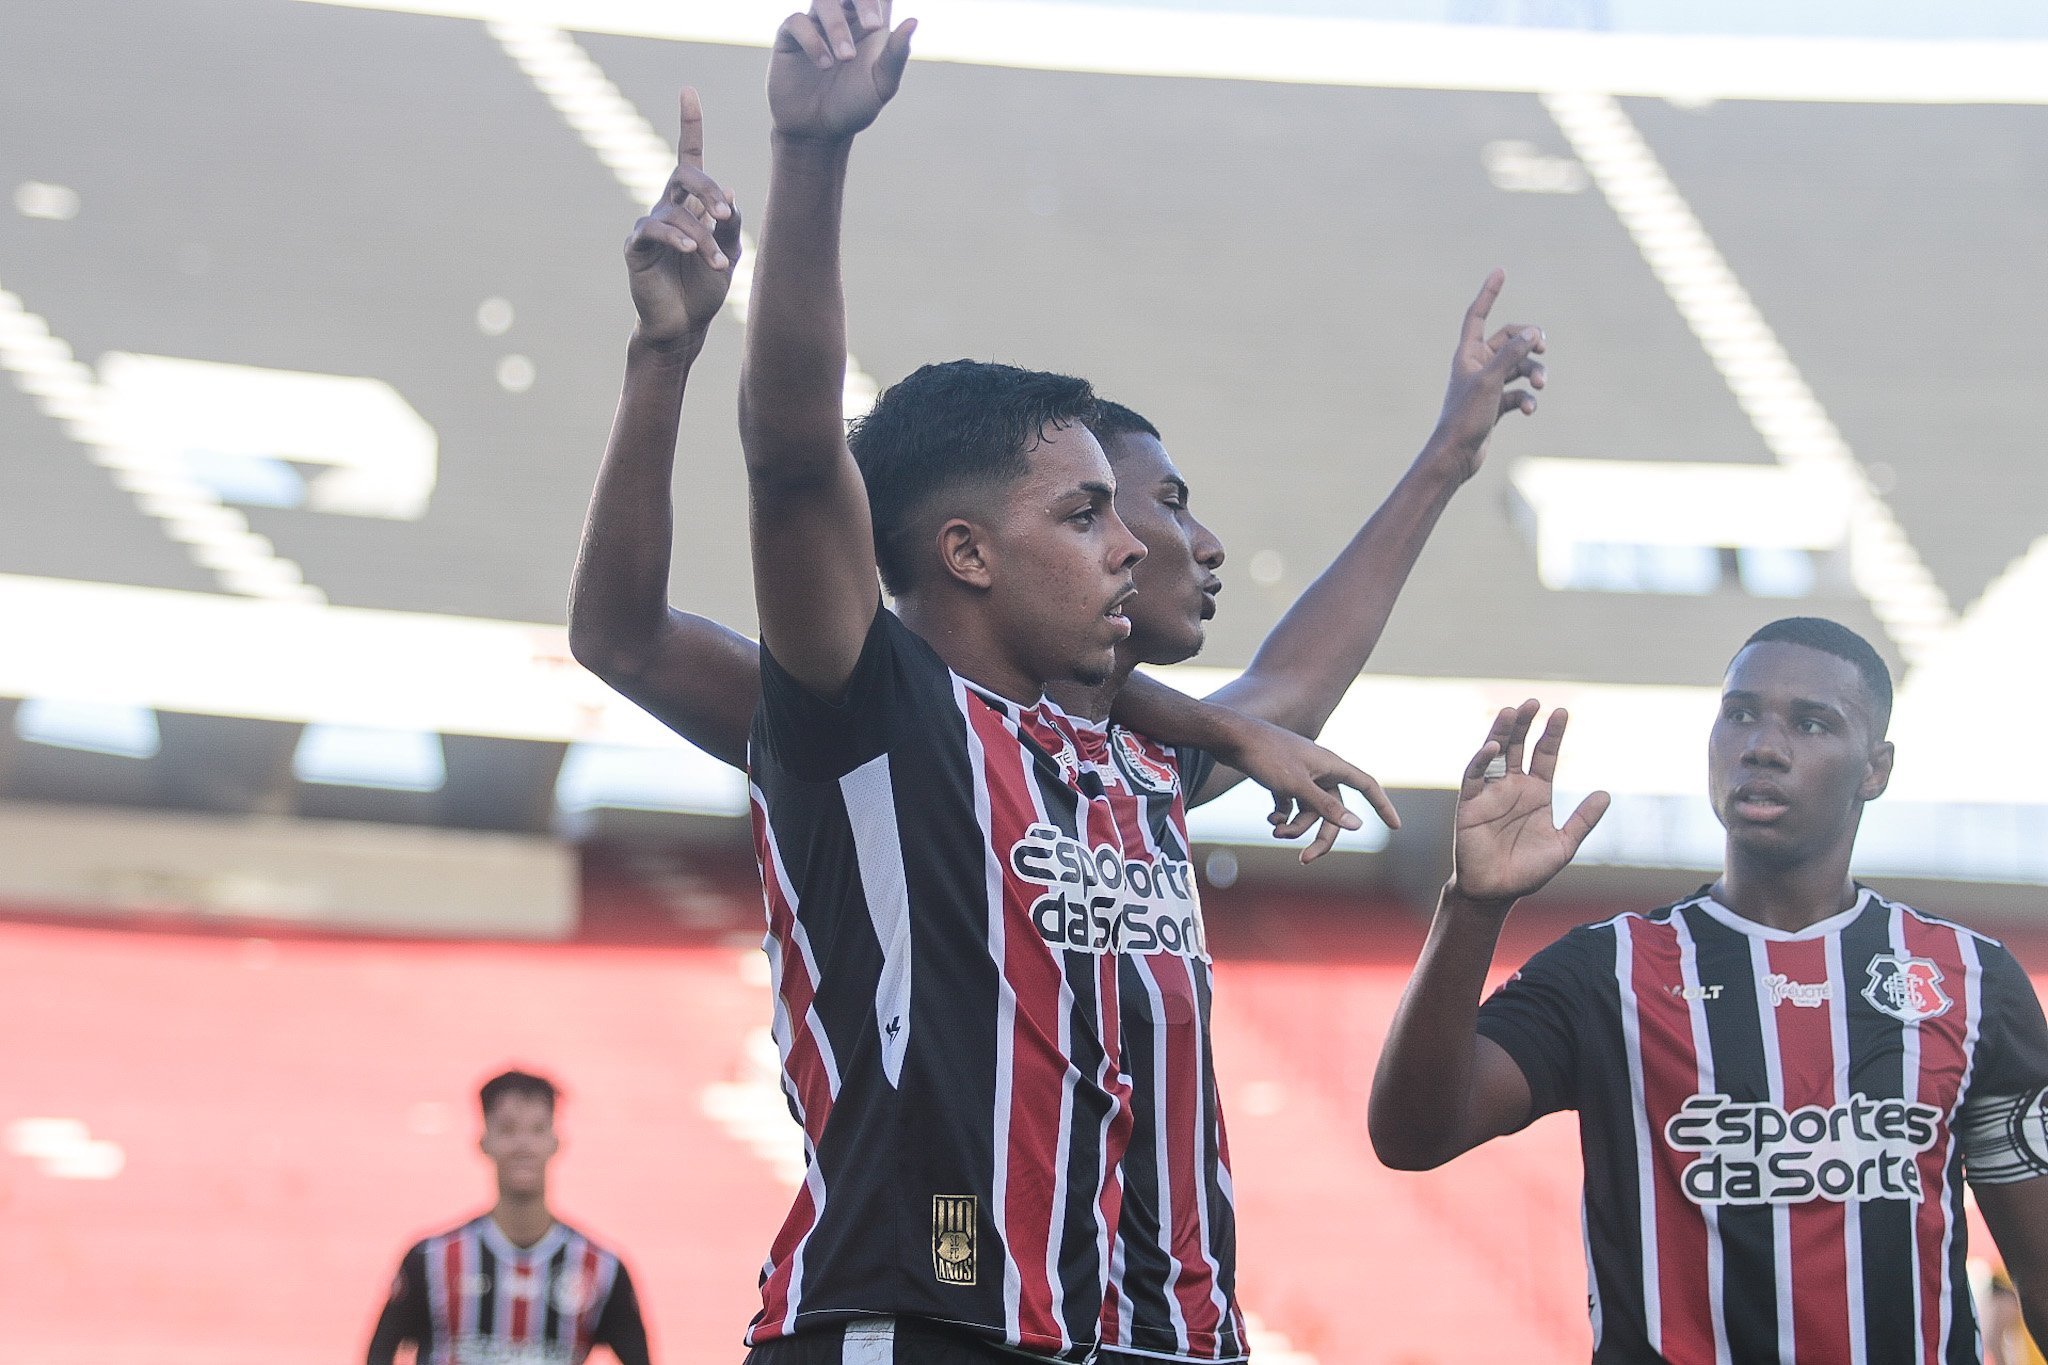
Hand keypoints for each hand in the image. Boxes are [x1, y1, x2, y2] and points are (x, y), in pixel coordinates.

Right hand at [626, 88, 742, 348]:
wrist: (683, 326)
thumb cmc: (704, 289)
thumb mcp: (730, 255)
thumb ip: (731, 226)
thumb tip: (730, 197)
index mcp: (690, 204)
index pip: (688, 156)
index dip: (689, 124)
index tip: (688, 91)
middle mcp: (667, 207)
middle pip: (685, 174)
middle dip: (710, 189)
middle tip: (727, 213)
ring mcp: (649, 225)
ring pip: (678, 212)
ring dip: (704, 237)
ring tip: (719, 264)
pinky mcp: (636, 247)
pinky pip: (655, 230)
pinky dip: (677, 238)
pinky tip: (692, 251)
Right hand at [768, 1, 915, 142]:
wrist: (818, 133)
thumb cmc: (854, 107)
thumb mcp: (882, 85)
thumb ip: (896, 54)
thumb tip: (913, 20)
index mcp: (869, 24)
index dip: (878, 0)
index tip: (879, 23)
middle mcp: (842, 19)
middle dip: (863, 1)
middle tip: (873, 26)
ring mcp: (815, 25)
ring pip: (824, 1)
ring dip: (837, 28)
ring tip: (846, 58)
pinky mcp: (790, 37)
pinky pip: (798, 21)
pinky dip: (812, 41)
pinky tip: (824, 65)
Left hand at [1213, 714, 1400, 863]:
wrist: (1230, 737)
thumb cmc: (1265, 757)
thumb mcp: (1296, 786)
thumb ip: (1326, 807)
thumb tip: (1357, 825)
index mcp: (1331, 765)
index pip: (1367, 786)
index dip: (1383, 806)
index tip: (1396, 826)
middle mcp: (1320, 769)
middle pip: (1333, 810)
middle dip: (1320, 835)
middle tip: (1304, 859)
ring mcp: (1300, 774)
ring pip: (1309, 810)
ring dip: (1295, 826)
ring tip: (1274, 830)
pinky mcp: (1281, 778)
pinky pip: (1292, 805)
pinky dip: (1283, 816)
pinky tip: (1270, 821)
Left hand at [1425, 270, 1545, 482]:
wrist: (1455, 456)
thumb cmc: (1465, 417)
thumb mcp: (1491, 381)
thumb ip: (1511, 355)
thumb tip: (1532, 333)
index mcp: (1467, 354)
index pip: (1478, 315)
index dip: (1489, 293)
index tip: (1500, 271)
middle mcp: (1476, 366)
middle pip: (1509, 340)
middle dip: (1529, 343)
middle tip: (1542, 347)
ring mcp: (1488, 386)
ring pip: (1519, 368)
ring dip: (1534, 374)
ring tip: (1540, 385)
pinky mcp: (1496, 406)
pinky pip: (1518, 393)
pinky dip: (1526, 399)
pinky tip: (1527, 410)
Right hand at [1449, 701, 1607, 909]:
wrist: (1497, 892)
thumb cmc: (1528, 870)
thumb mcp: (1564, 844)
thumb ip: (1583, 820)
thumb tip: (1606, 794)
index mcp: (1536, 793)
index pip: (1545, 755)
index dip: (1552, 734)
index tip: (1563, 711)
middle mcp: (1513, 787)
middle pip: (1519, 746)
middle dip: (1526, 724)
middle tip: (1535, 701)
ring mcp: (1491, 793)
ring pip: (1495, 754)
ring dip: (1502, 732)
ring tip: (1512, 711)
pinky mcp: (1470, 803)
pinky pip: (1474, 776)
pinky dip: (1481, 760)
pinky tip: (1493, 747)